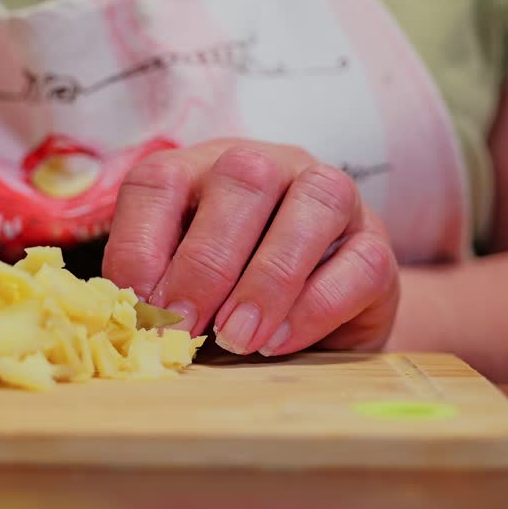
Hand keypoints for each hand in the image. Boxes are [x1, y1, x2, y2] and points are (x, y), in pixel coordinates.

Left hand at [103, 141, 397, 355]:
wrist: (314, 321)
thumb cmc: (226, 300)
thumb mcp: (181, 291)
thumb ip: (157, 296)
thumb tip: (131, 328)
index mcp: (198, 169)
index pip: (159, 182)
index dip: (140, 247)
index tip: (139, 310)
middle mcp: (268, 166)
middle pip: (243, 179)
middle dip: (205, 264)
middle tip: (184, 329)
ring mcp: (331, 196)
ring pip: (313, 204)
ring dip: (267, 279)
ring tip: (236, 338)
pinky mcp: (376, 244)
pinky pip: (359, 261)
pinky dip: (313, 307)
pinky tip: (278, 342)